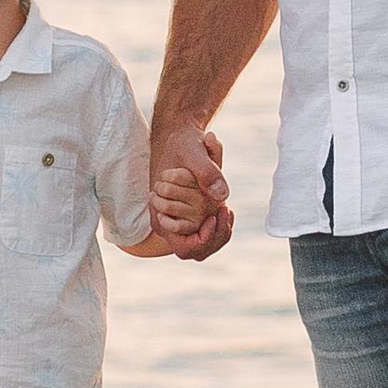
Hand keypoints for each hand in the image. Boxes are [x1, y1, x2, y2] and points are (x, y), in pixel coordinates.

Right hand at [150, 120, 233, 260]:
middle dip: (216, 236)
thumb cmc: (181, 142)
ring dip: (220, 232)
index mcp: (162, 215)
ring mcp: (180, 220)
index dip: (203, 239)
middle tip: (225, 210)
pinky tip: (224, 207)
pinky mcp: (190, 214)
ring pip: (204, 245)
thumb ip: (207, 172)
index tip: (214, 215)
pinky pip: (207, 233)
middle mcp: (170, 223)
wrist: (178, 136)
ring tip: (226, 209)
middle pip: (197, 252)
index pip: (185, 249)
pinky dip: (219, 225)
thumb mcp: (193, 151)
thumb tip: (222, 196)